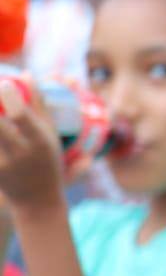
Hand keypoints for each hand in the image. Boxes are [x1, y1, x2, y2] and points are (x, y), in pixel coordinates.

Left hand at [0, 79, 80, 212]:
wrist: (37, 202)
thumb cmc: (47, 161)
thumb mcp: (50, 135)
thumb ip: (39, 104)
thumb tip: (26, 73)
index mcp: (39, 141)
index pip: (21, 115)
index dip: (9, 97)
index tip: (4, 84)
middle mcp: (19, 153)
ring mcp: (2, 164)